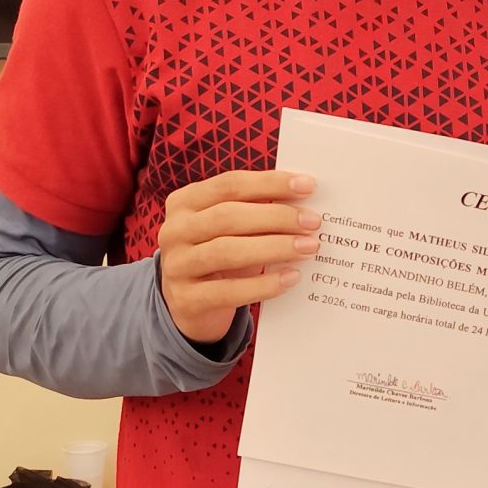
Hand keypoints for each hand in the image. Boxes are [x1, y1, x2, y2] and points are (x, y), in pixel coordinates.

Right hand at [157, 170, 319, 345]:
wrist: (189, 304)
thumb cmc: (219, 256)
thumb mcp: (230, 229)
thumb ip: (256, 211)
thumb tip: (304, 203)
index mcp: (184, 202)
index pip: (230, 185)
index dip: (270, 183)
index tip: (308, 186)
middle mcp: (174, 230)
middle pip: (228, 216)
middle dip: (276, 217)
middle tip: (313, 222)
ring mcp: (177, 266)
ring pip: (227, 251)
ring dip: (274, 248)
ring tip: (309, 248)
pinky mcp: (187, 300)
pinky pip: (229, 291)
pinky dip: (264, 284)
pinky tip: (291, 278)